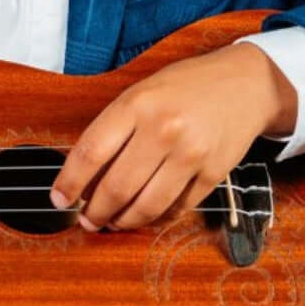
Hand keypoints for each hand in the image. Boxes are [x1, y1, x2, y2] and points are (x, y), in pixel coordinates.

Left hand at [49, 43, 296, 230]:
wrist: (245, 84)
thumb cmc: (185, 87)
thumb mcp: (142, 92)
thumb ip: (114, 127)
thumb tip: (82, 173)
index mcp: (138, 104)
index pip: (91, 152)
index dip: (70, 182)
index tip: (59, 199)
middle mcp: (164, 129)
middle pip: (117, 187)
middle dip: (95, 212)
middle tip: (87, 219)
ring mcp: (191, 154)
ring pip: (146, 206)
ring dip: (123, 221)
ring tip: (113, 222)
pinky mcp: (213, 174)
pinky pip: (177, 209)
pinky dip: (157, 218)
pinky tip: (147, 214)